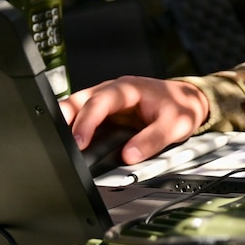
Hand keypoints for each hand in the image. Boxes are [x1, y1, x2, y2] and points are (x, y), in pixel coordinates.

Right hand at [60, 77, 211, 165]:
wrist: (188, 99)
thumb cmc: (181, 107)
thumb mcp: (175, 124)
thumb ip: (153, 140)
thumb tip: (129, 155)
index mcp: (128, 88)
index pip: (100, 102)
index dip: (86, 121)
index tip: (78, 142)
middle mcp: (112, 90)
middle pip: (78, 101)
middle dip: (63, 119)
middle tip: (56, 143)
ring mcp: (105, 100)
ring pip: (75, 106)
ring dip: (64, 122)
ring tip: (56, 144)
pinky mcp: (103, 111)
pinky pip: (81, 116)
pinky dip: (72, 127)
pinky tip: (67, 143)